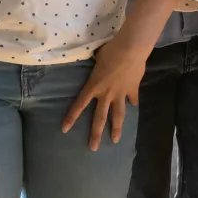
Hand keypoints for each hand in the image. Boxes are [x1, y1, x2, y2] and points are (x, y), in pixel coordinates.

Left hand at [62, 33, 145, 151]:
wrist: (131, 48)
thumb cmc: (110, 50)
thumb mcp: (97, 57)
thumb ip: (95, 66)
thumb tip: (96, 64)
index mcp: (94, 86)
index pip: (79, 104)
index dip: (71, 118)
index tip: (65, 129)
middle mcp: (106, 94)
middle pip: (99, 118)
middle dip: (95, 134)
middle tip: (93, 148)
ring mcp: (121, 94)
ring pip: (118, 116)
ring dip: (117, 129)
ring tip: (115, 140)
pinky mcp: (133, 89)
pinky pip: (132, 99)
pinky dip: (132, 102)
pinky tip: (133, 106)